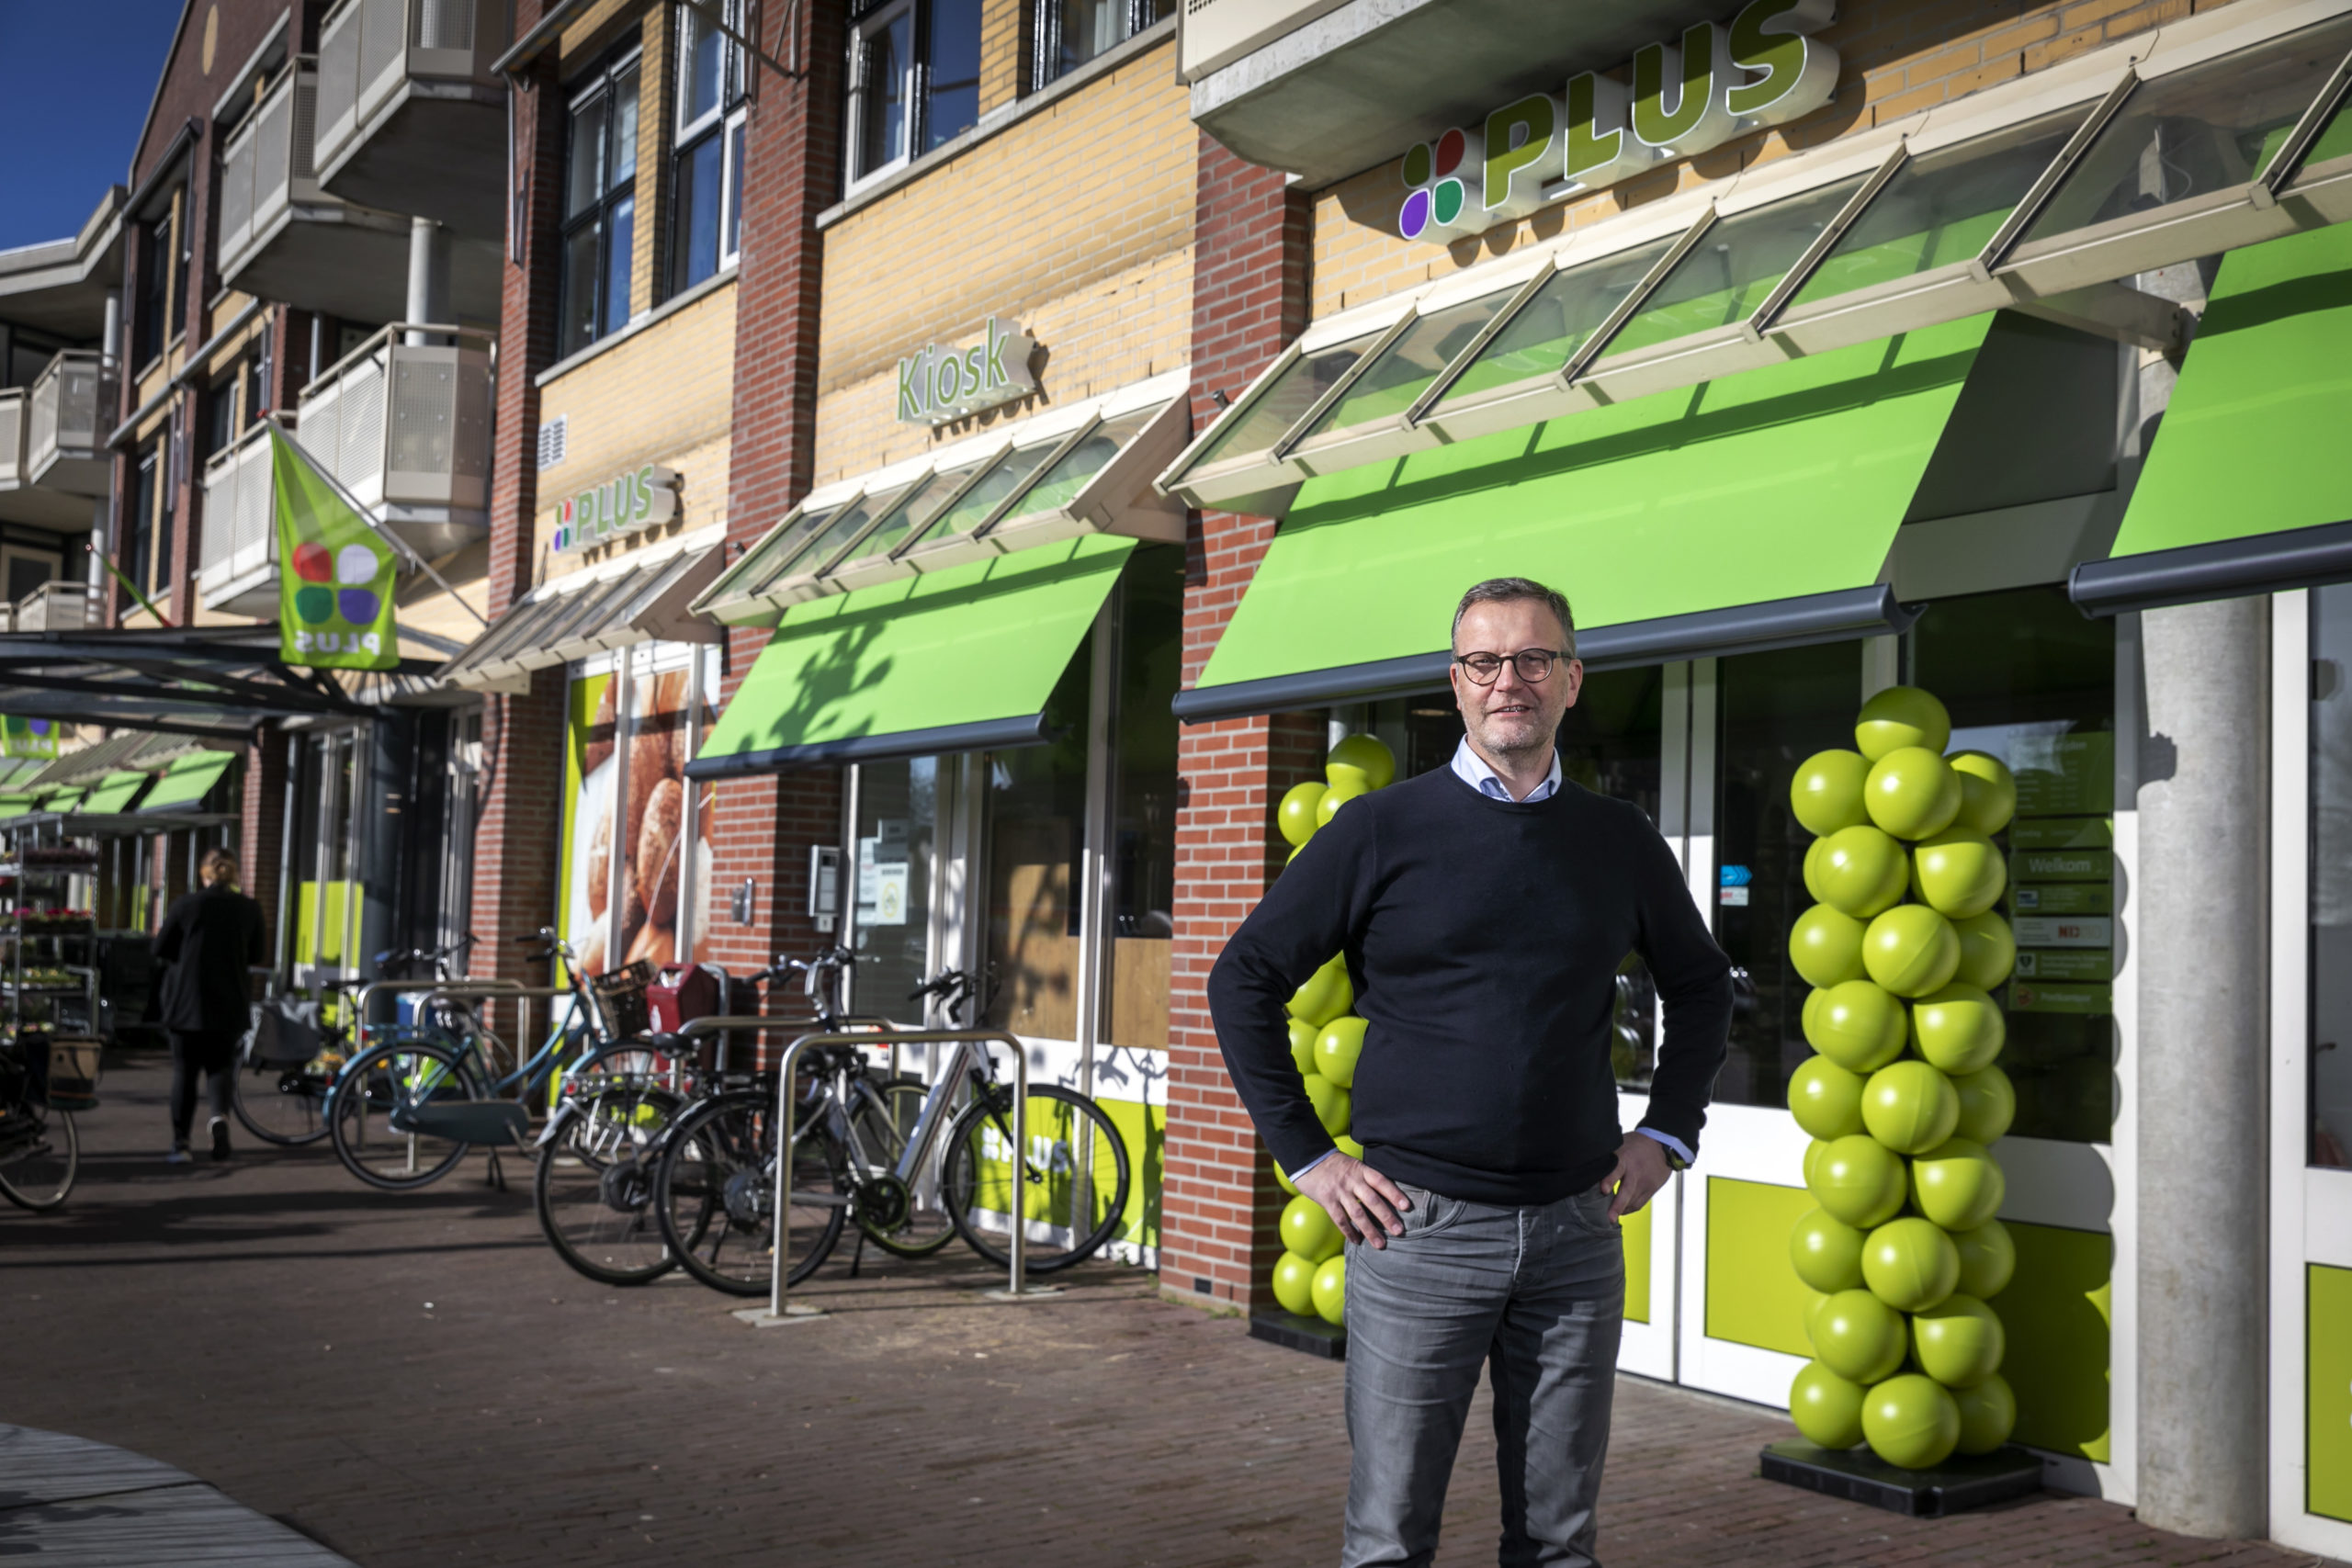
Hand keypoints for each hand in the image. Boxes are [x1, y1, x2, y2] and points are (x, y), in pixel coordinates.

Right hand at [1294, 1152, 1411, 1249]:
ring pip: (1357, 1213)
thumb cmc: (1336, 1165)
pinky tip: (1357, 1241)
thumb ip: (1367, 1179)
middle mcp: (1352, 1180)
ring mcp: (1339, 1191)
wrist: (1308, 1160)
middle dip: (1387, 1217)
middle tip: (1399, 1231)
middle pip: (1372, 1200)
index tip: (1406, 1206)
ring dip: (1370, 1230)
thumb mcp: (1354, 1166)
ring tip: (1380, 1244)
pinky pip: (1340, 1219)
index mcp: (1361, 1170)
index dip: (1394, 1193)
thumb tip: (1387, 1199)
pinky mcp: (1326, 1200)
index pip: (1381, 1182)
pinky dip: (1349, 1231)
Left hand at [1604, 1134, 1673, 1220]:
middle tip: (1609, 1218)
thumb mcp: (1621, 1145)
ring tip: (1608, 1217)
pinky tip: (1620, 1211)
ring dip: (1620, 1210)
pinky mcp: (1652, 1189)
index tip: (1603, 1190)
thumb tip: (1588, 1168)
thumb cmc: (1635, 1145)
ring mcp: (1645, 1182)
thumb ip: (1609, 1159)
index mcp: (1626, 1158)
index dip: (1610, 1179)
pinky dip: (1628, 1209)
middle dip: (1617, 1205)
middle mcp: (1636, 1172)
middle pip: (1627, 1191)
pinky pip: (1639, 1204)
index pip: (1617, 1169)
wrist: (1662, 1145)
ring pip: (1633, 1201)